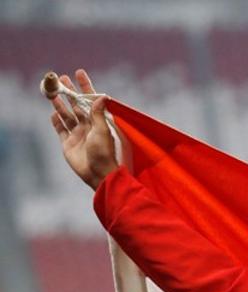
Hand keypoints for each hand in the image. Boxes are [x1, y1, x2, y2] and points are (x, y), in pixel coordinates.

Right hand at [48, 69, 117, 190]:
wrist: (97, 173)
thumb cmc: (103, 152)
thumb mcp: (102, 130)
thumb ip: (98, 113)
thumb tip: (102, 95)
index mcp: (98, 121)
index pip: (90, 99)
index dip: (85, 86)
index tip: (79, 73)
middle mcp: (87, 125)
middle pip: (76, 105)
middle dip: (69, 92)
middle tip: (61, 78)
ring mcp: (77, 134)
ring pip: (66, 115)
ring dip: (60, 104)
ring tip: (52, 93)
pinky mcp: (68, 143)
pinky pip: (61, 130)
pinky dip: (56, 122)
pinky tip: (52, 114)